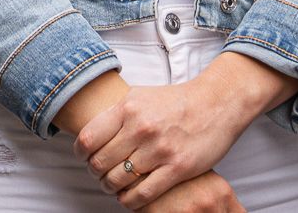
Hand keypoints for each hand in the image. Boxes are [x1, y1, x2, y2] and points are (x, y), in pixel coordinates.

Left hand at [78, 53, 296, 207]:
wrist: (216, 104)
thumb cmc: (176, 101)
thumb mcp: (141, 97)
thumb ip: (117, 113)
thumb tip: (90, 132)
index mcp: (128, 108)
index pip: (88, 138)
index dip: (81, 153)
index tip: (85, 157)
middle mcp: (141, 127)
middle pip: (101, 162)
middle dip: (96, 172)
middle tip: (100, 174)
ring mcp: (159, 149)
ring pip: (119, 180)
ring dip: (111, 187)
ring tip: (113, 186)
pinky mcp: (177, 168)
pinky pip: (143, 194)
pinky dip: (130, 201)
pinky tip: (129, 198)